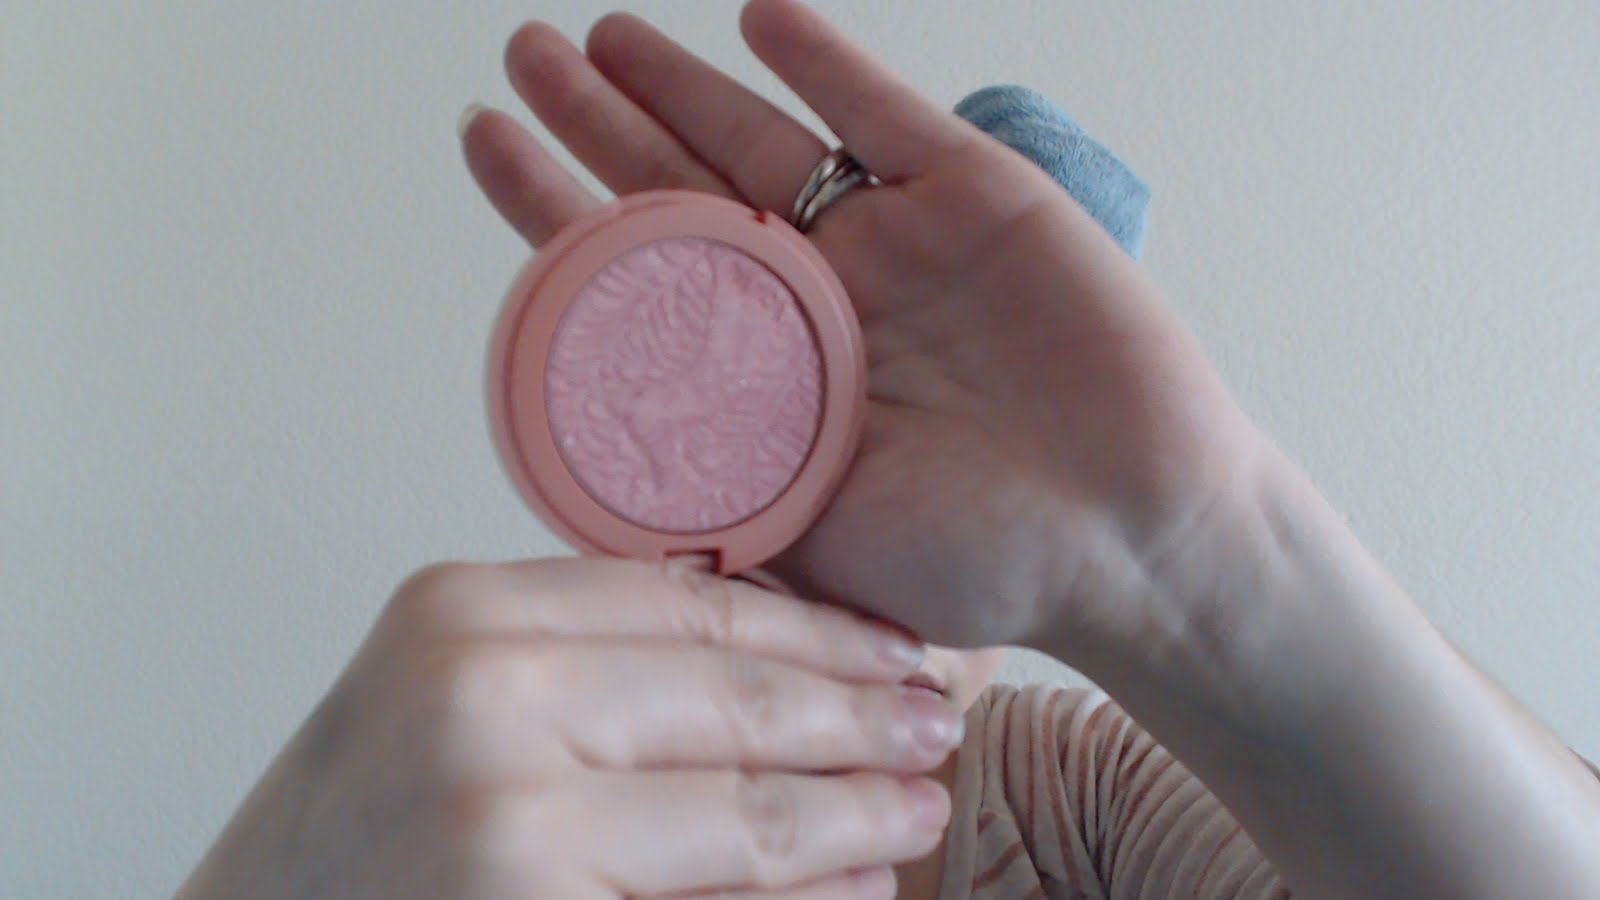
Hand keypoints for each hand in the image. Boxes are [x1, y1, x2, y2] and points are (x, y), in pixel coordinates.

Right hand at [176, 558, 960, 898]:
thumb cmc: (353, 823)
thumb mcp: (440, 685)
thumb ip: (580, 644)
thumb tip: (771, 635)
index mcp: (463, 614)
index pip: (694, 603)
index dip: (821, 627)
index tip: (895, 645)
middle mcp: (483, 706)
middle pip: (739, 703)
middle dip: (864, 720)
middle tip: (939, 723)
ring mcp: (510, 830)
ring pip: (748, 820)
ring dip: (856, 819)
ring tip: (918, 808)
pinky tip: (856, 893)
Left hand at [462, 0, 1263, 651]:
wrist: (1137, 534)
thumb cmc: (985, 562)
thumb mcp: (815, 548)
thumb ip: (717, 494)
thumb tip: (583, 466)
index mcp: (765, 382)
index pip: (636, 283)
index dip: (556, 210)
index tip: (489, 142)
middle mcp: (817, 304)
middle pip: (685, 190)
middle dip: (601, 120)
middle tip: (526, 56)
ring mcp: (892, 244)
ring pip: (767, 138)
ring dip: (684, 81)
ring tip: (603, 35)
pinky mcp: (975, 198)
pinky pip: (885, 114)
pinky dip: (824, 62)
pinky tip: (761, 19)